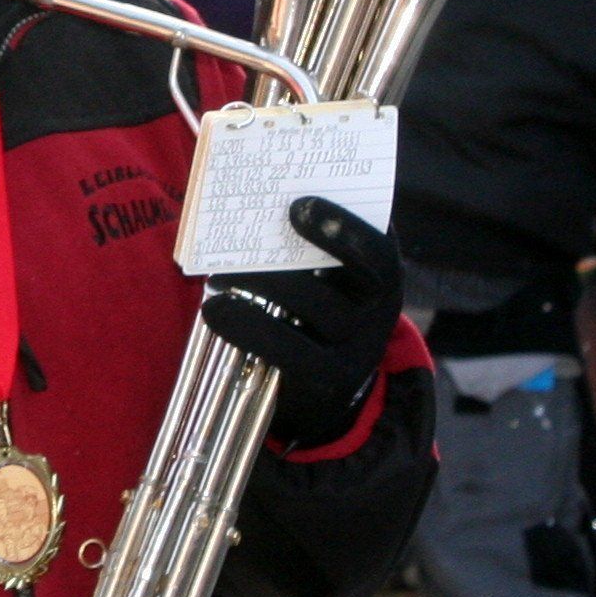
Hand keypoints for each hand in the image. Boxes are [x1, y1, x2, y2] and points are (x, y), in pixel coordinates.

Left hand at [203, 197, 405, 448]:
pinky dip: (248, 328)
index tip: (301, 203)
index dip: (345, 226)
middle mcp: (378, 315)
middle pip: (355, 276)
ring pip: (319, 311)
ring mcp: (357, 353)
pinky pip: (290, 352)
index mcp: (381, 279)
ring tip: (219, 274)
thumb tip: (254, 203)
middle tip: (252, 229)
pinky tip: (214, 310)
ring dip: (265, 284)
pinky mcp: (325, 382)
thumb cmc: (313, 316)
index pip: (378, 251)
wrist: (325, 394)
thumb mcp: (324, 284)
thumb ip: (303, 250)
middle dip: (303, 248)